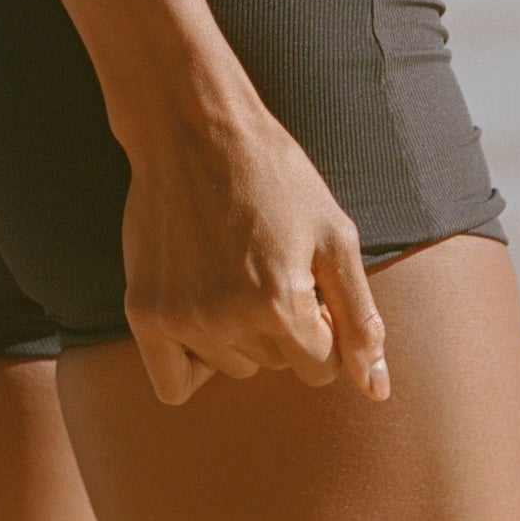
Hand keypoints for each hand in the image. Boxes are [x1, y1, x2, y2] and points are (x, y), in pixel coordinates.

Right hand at [120, 90, 389, 406]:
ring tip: (232, 270)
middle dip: (283, 326)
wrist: (192, 129)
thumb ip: (360, 319)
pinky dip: (194, 363)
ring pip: (232, 367)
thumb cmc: (274, 176)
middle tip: (266, 264)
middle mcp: (227, 320)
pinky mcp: (143, 312)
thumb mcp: (334, 237)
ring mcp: (179, 318)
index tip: (305, 281)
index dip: (322, 326)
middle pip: (277, 366)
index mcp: (280, 303)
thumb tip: (377, 391)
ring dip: (240, 336)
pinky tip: (202, 313)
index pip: (321, 368)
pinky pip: (174, 383)